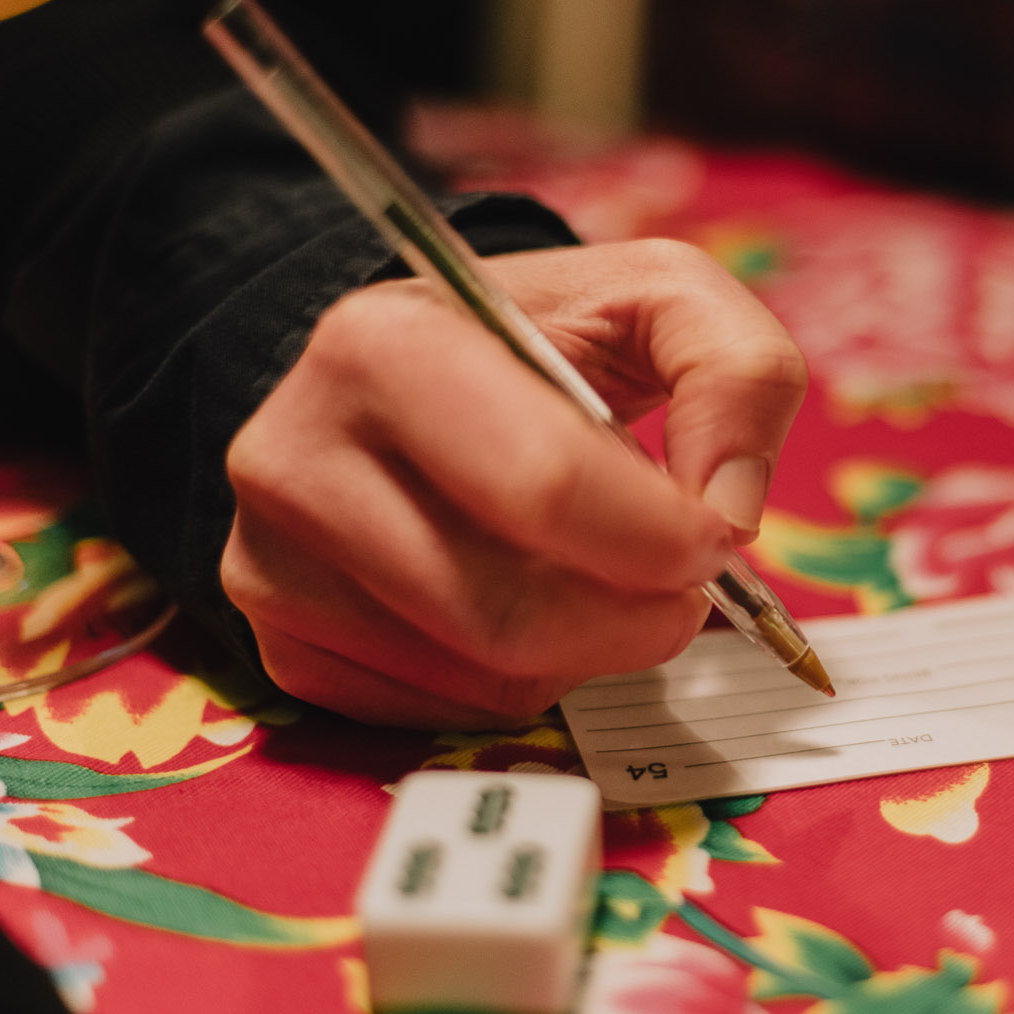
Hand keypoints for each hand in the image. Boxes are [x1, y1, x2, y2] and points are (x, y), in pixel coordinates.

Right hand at [221, 239, 807, 727]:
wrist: (413, 377)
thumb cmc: (542, 341)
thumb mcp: (659, 299)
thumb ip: (739, 371)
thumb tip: (729, 508)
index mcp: (384, 346)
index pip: (545, 487)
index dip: (664, 537)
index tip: (717, 535)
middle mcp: (297, 458)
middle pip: (511, 615)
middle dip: (637, 618)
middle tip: (681, 584)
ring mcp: (274, 567)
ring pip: (486, 680)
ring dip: (586, 651)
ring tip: (592, 573)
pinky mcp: (285, 651)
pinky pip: (445, 715)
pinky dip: (523, 682)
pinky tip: (523, 604)